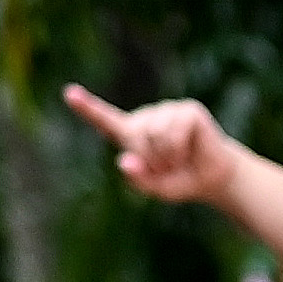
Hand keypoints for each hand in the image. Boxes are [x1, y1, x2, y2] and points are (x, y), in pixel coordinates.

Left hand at [62, 83, 237, 206]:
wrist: (213, 176)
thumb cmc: (178, 180)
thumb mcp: (156, 188)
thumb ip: (138, 180)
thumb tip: (125, 161)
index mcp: (130, 133)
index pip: (103, 118)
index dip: (86, 106)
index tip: (69, 93)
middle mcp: (145, 118)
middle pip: (134, 136)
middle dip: (151, 159)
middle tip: (167, 166)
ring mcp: (166, 110)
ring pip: (154, 134)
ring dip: (167, 156)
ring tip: (178, 159)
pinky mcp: (187, 110)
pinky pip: (175, 132)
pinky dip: (180, 149)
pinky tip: (190, 149)